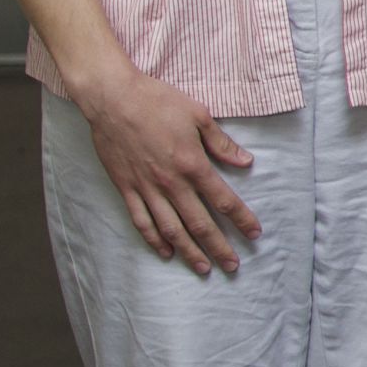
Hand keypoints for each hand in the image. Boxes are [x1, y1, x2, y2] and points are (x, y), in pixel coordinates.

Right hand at [78, 60, 262, 274]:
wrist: (111, 98)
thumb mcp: (198, 115)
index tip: (255, 235)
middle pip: (199, 224)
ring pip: (171, 229)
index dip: (242, 220)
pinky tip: (166, 253)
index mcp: (193, 165)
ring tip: (204, 268)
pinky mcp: (126, 188)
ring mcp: (146, 188)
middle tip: (232, 266)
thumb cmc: (157, 101)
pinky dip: (154, 240)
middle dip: (218, 247)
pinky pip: (141, 221)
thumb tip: (246, 162)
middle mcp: (171, 183)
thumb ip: (222, 143)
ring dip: (189, 252)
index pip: (224, 201)